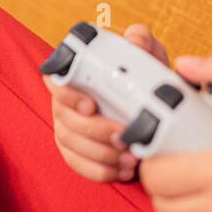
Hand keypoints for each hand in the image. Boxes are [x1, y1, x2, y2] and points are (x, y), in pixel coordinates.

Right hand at [44, 23, 166, 183]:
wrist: (155, 103)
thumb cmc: (145, 74)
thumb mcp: (147, 53)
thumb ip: (141, 40)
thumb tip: (134, 41)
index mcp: (75, 75)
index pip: (56, 82)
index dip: (69, 95)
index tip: (92, 105)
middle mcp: (65, 102)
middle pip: (66, 120)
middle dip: (95, 132)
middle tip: (123, 137)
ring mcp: (68, 128)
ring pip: (72, 145)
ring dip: (101, 155)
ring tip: (129, 157)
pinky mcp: (77, 152)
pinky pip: (79, 166)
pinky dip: (100, 171)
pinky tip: (122, 170)